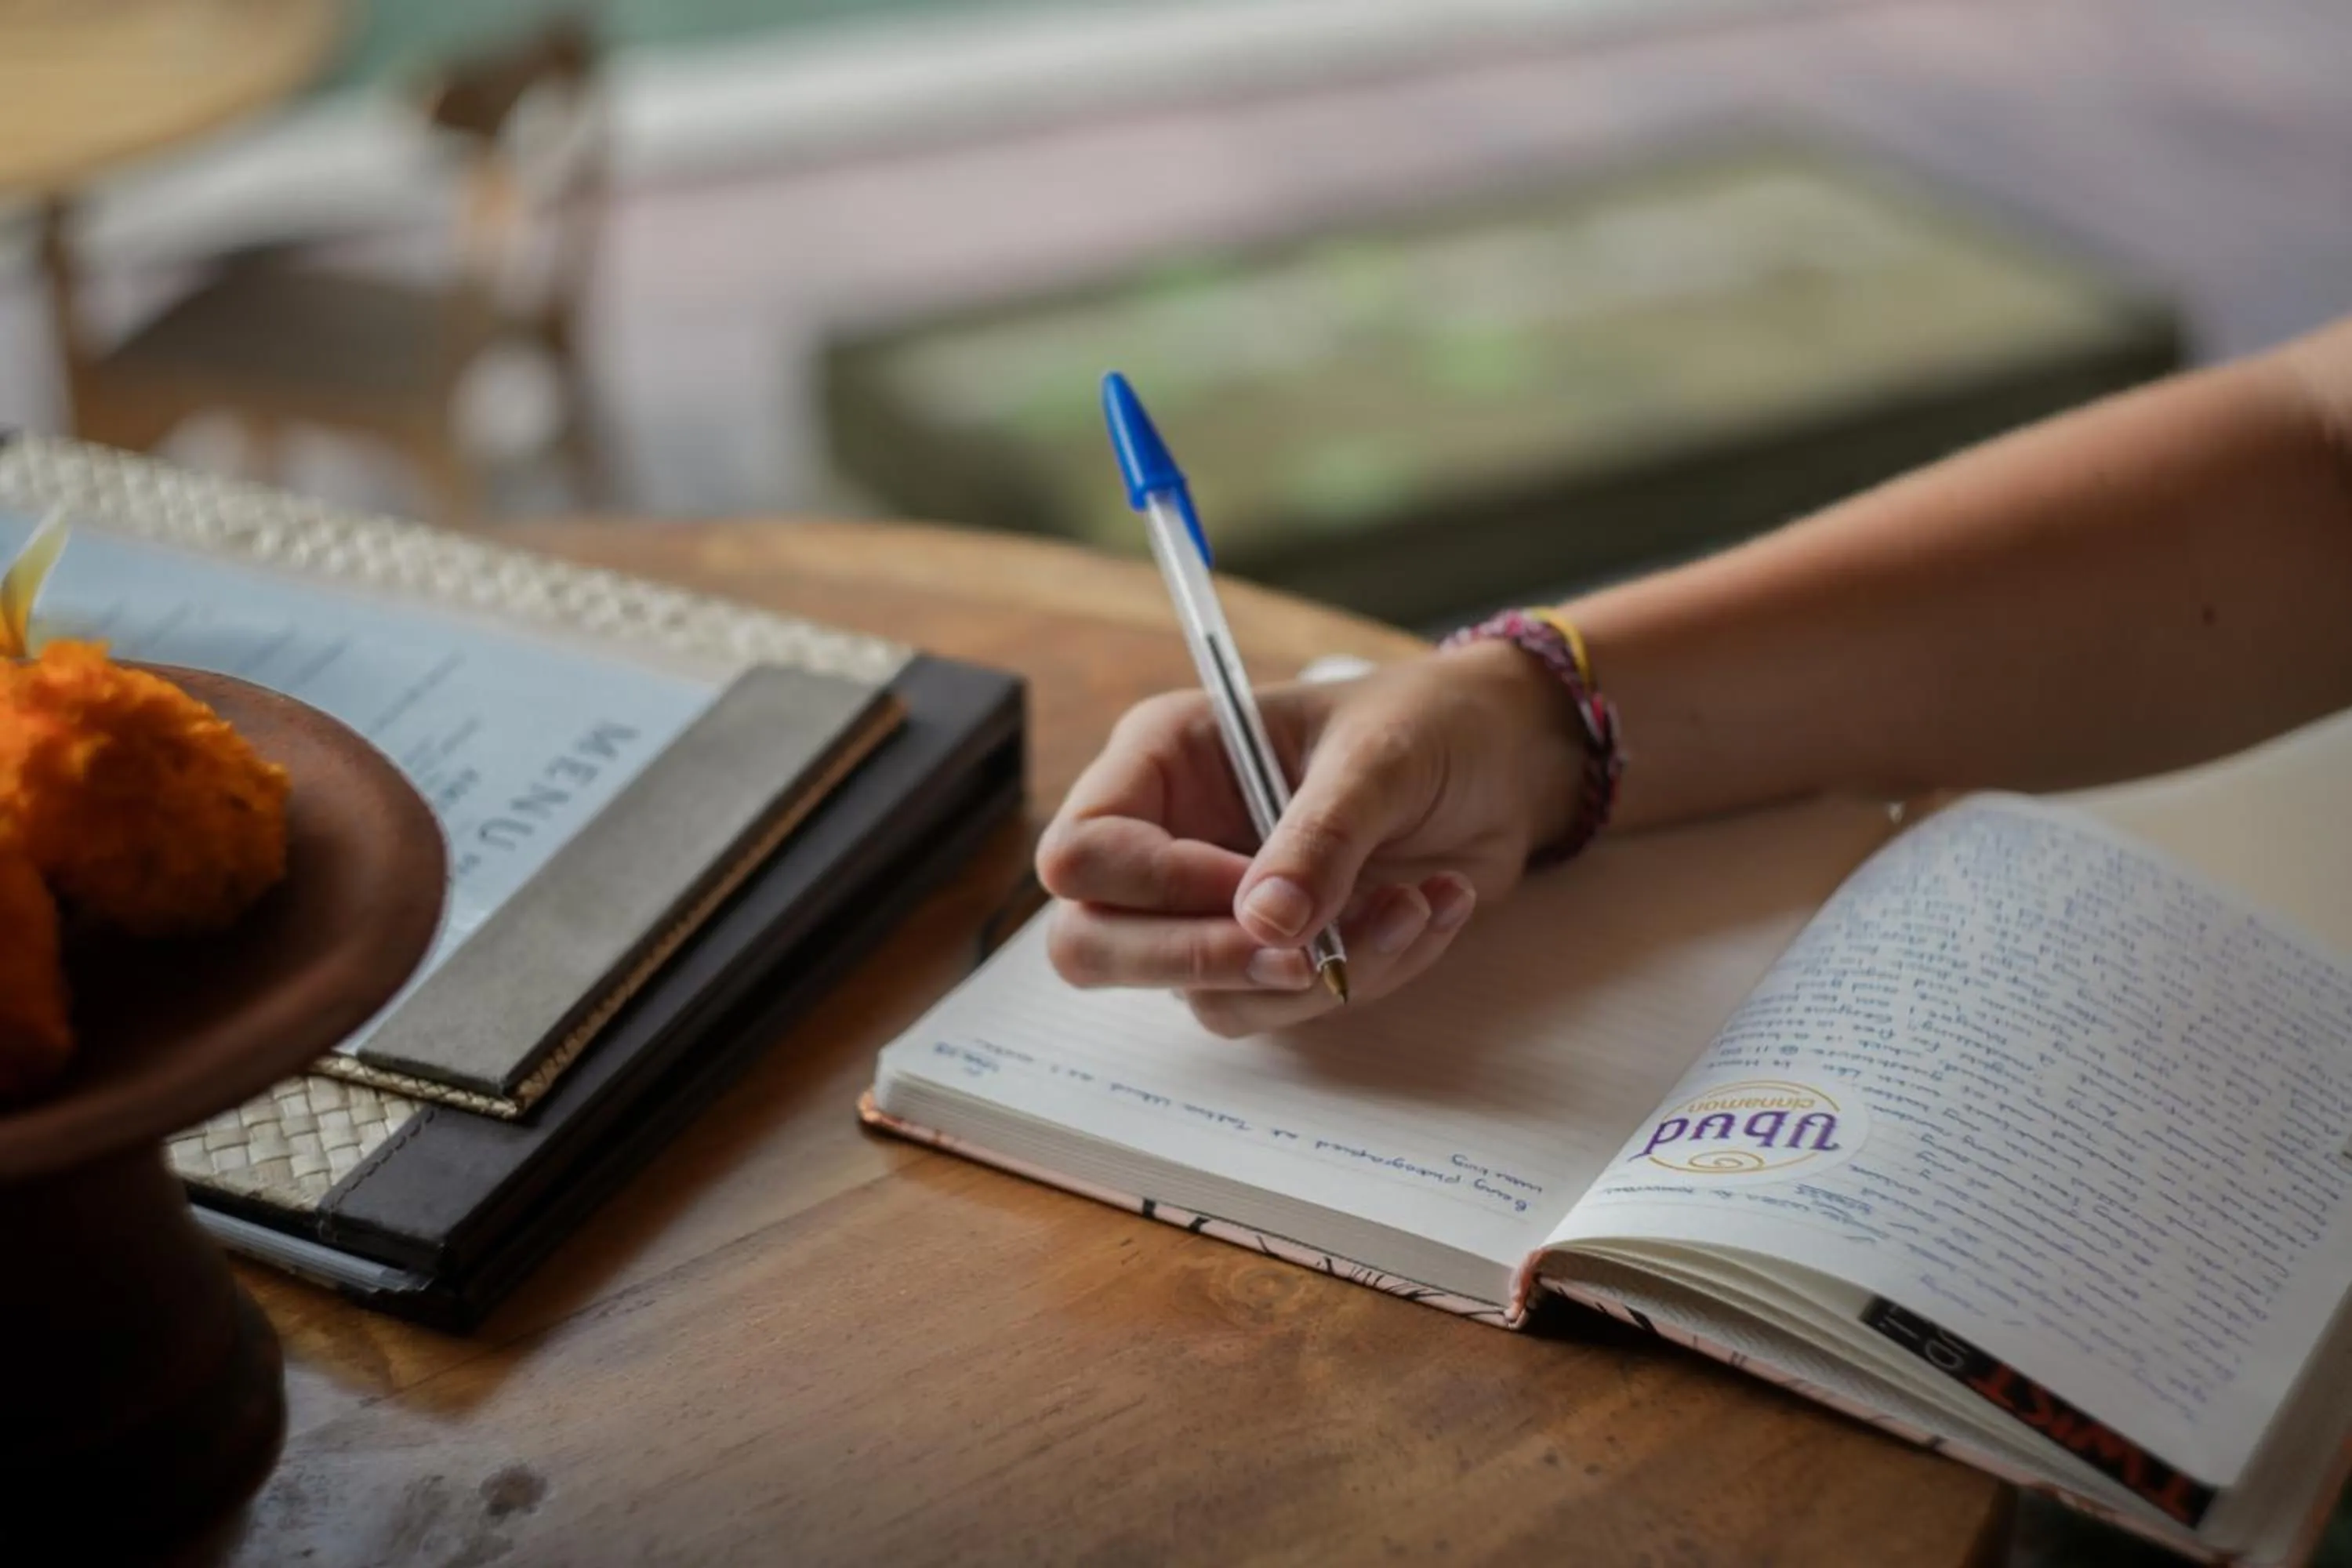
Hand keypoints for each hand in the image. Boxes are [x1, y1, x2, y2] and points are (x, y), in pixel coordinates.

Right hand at [1035, 639, 1585, 1034]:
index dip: (1153, 889)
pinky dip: (1367, 976)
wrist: (1508, 763)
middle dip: (1202, 962)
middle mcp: (1169, 839)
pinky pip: (1285, 1006)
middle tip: (1303, 955)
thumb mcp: (1379, 758)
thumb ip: (1319, 837)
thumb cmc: (1430, 724)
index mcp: (1162, 761)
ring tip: (1413, 905)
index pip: (1082, 853)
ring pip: (1204, 994)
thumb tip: (1263, 925)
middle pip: (1094, 946)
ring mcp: (1215, 906)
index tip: (1252, 890)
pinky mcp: (1275, 953)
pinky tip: (1428, 910)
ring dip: (1318, 974)